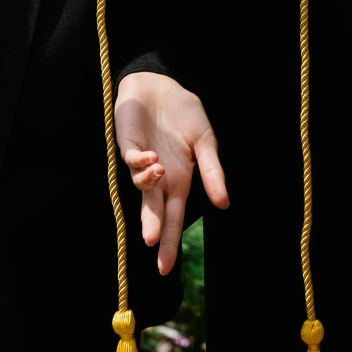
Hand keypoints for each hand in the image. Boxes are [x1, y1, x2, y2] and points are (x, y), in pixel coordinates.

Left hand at [114, 70, 228, 273]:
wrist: (161, 83)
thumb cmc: (184, 113)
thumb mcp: (205, 141)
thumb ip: (212, 171)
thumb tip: (223, 204)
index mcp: (179, 180)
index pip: (173, 217)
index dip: (169, 241)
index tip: (165, 268)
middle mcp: (159, 177)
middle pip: (154, 211)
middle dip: (154, 231)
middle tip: (154, 250)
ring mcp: (142, 161)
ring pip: (141, 187)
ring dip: (149, 185)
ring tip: (160, 172)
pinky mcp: (128, 144)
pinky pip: (131, 160)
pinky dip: (140, 163)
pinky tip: (152, 158)